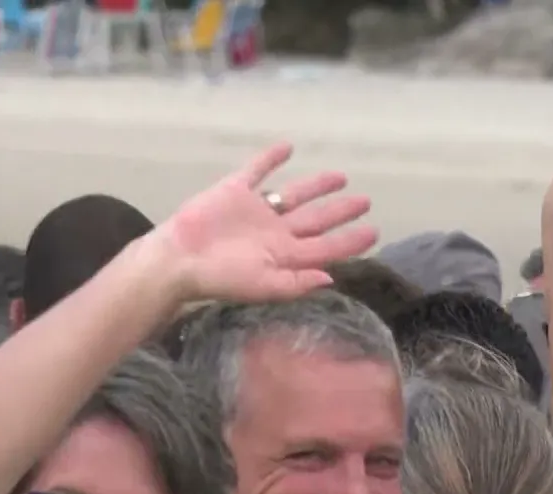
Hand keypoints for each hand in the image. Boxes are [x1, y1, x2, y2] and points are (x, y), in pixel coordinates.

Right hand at [159, 144, 376, 301]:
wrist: (178, 258)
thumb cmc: (219, 278)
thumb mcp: (263, 286)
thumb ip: (297, 283)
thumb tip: (331, 278)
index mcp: (284, 256)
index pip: (326, 247)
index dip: (350, 240)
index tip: (374, 231)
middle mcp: (275, 232)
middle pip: (316, 220)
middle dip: (340, 212)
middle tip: (367, 201)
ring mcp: (256, 211)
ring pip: (294, 195)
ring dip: (317, 186)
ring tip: (341, 178)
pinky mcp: (235, 191)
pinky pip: (257, 170)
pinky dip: (271, 159)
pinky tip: (287, 147)